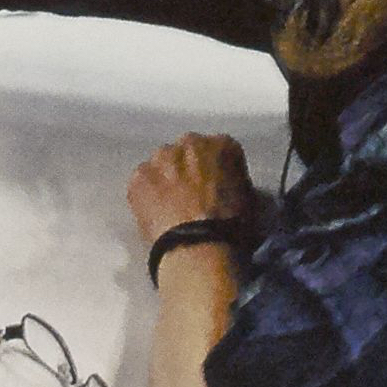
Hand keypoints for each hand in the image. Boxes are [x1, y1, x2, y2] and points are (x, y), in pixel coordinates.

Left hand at [128, 134, 257, 243]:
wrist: (198, 244)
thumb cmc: (229, 225)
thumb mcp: (247, 198)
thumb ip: (232, 181)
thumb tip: (225, 188)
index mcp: (222, 145)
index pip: (218, 151)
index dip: (214, 171)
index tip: (213, 187)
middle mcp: (190, 142)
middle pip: (186, 153)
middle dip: (187, 170)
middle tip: (189, 196)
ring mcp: (161, 157)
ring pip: (161, 165)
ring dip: (164, 179)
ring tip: (168, 207)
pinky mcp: (139, 176)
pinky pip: (142, 182)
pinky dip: (145, 194)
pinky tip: (153, 213)